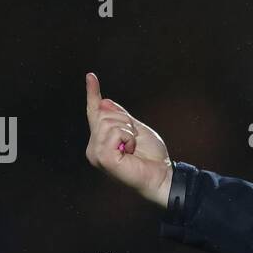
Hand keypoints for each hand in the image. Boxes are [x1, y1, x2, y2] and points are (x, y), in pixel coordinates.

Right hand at [84, 72, 173, 205]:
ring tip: (132, 147)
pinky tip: (130, 151)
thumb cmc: (152, 157)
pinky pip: (114, 133)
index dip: (93, 93)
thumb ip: (120, 116)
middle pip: (103, 114)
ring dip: (128, 131)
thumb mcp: (137, 129)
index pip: (95, 112)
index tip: (91, 76)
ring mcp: (96, 153)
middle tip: (134, 140)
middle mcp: (94, 147)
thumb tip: (104, 101)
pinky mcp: (103, 158)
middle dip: (125, 121)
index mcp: (102, 140)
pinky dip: (127, 138)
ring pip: (108, 122)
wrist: (162, 175)